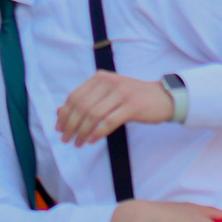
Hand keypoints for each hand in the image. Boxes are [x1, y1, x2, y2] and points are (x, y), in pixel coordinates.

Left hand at [55, 73, 175, 145]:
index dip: (64, 114)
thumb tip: (59, 114)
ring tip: (78, 143)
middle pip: (81, 106)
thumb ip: (86, 102)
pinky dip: (97, 133)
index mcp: (100, 78)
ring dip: (82, 132)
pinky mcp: (132, 106)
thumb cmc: (133, 98)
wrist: (163, 98)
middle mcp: (109, 82)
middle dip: (71, 125)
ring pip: (93, 115)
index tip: (59, 128)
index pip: (75, 96)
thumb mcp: (108, 95)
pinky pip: (109, 122)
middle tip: (66, 139)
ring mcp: (121, 93)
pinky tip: (92, 140)